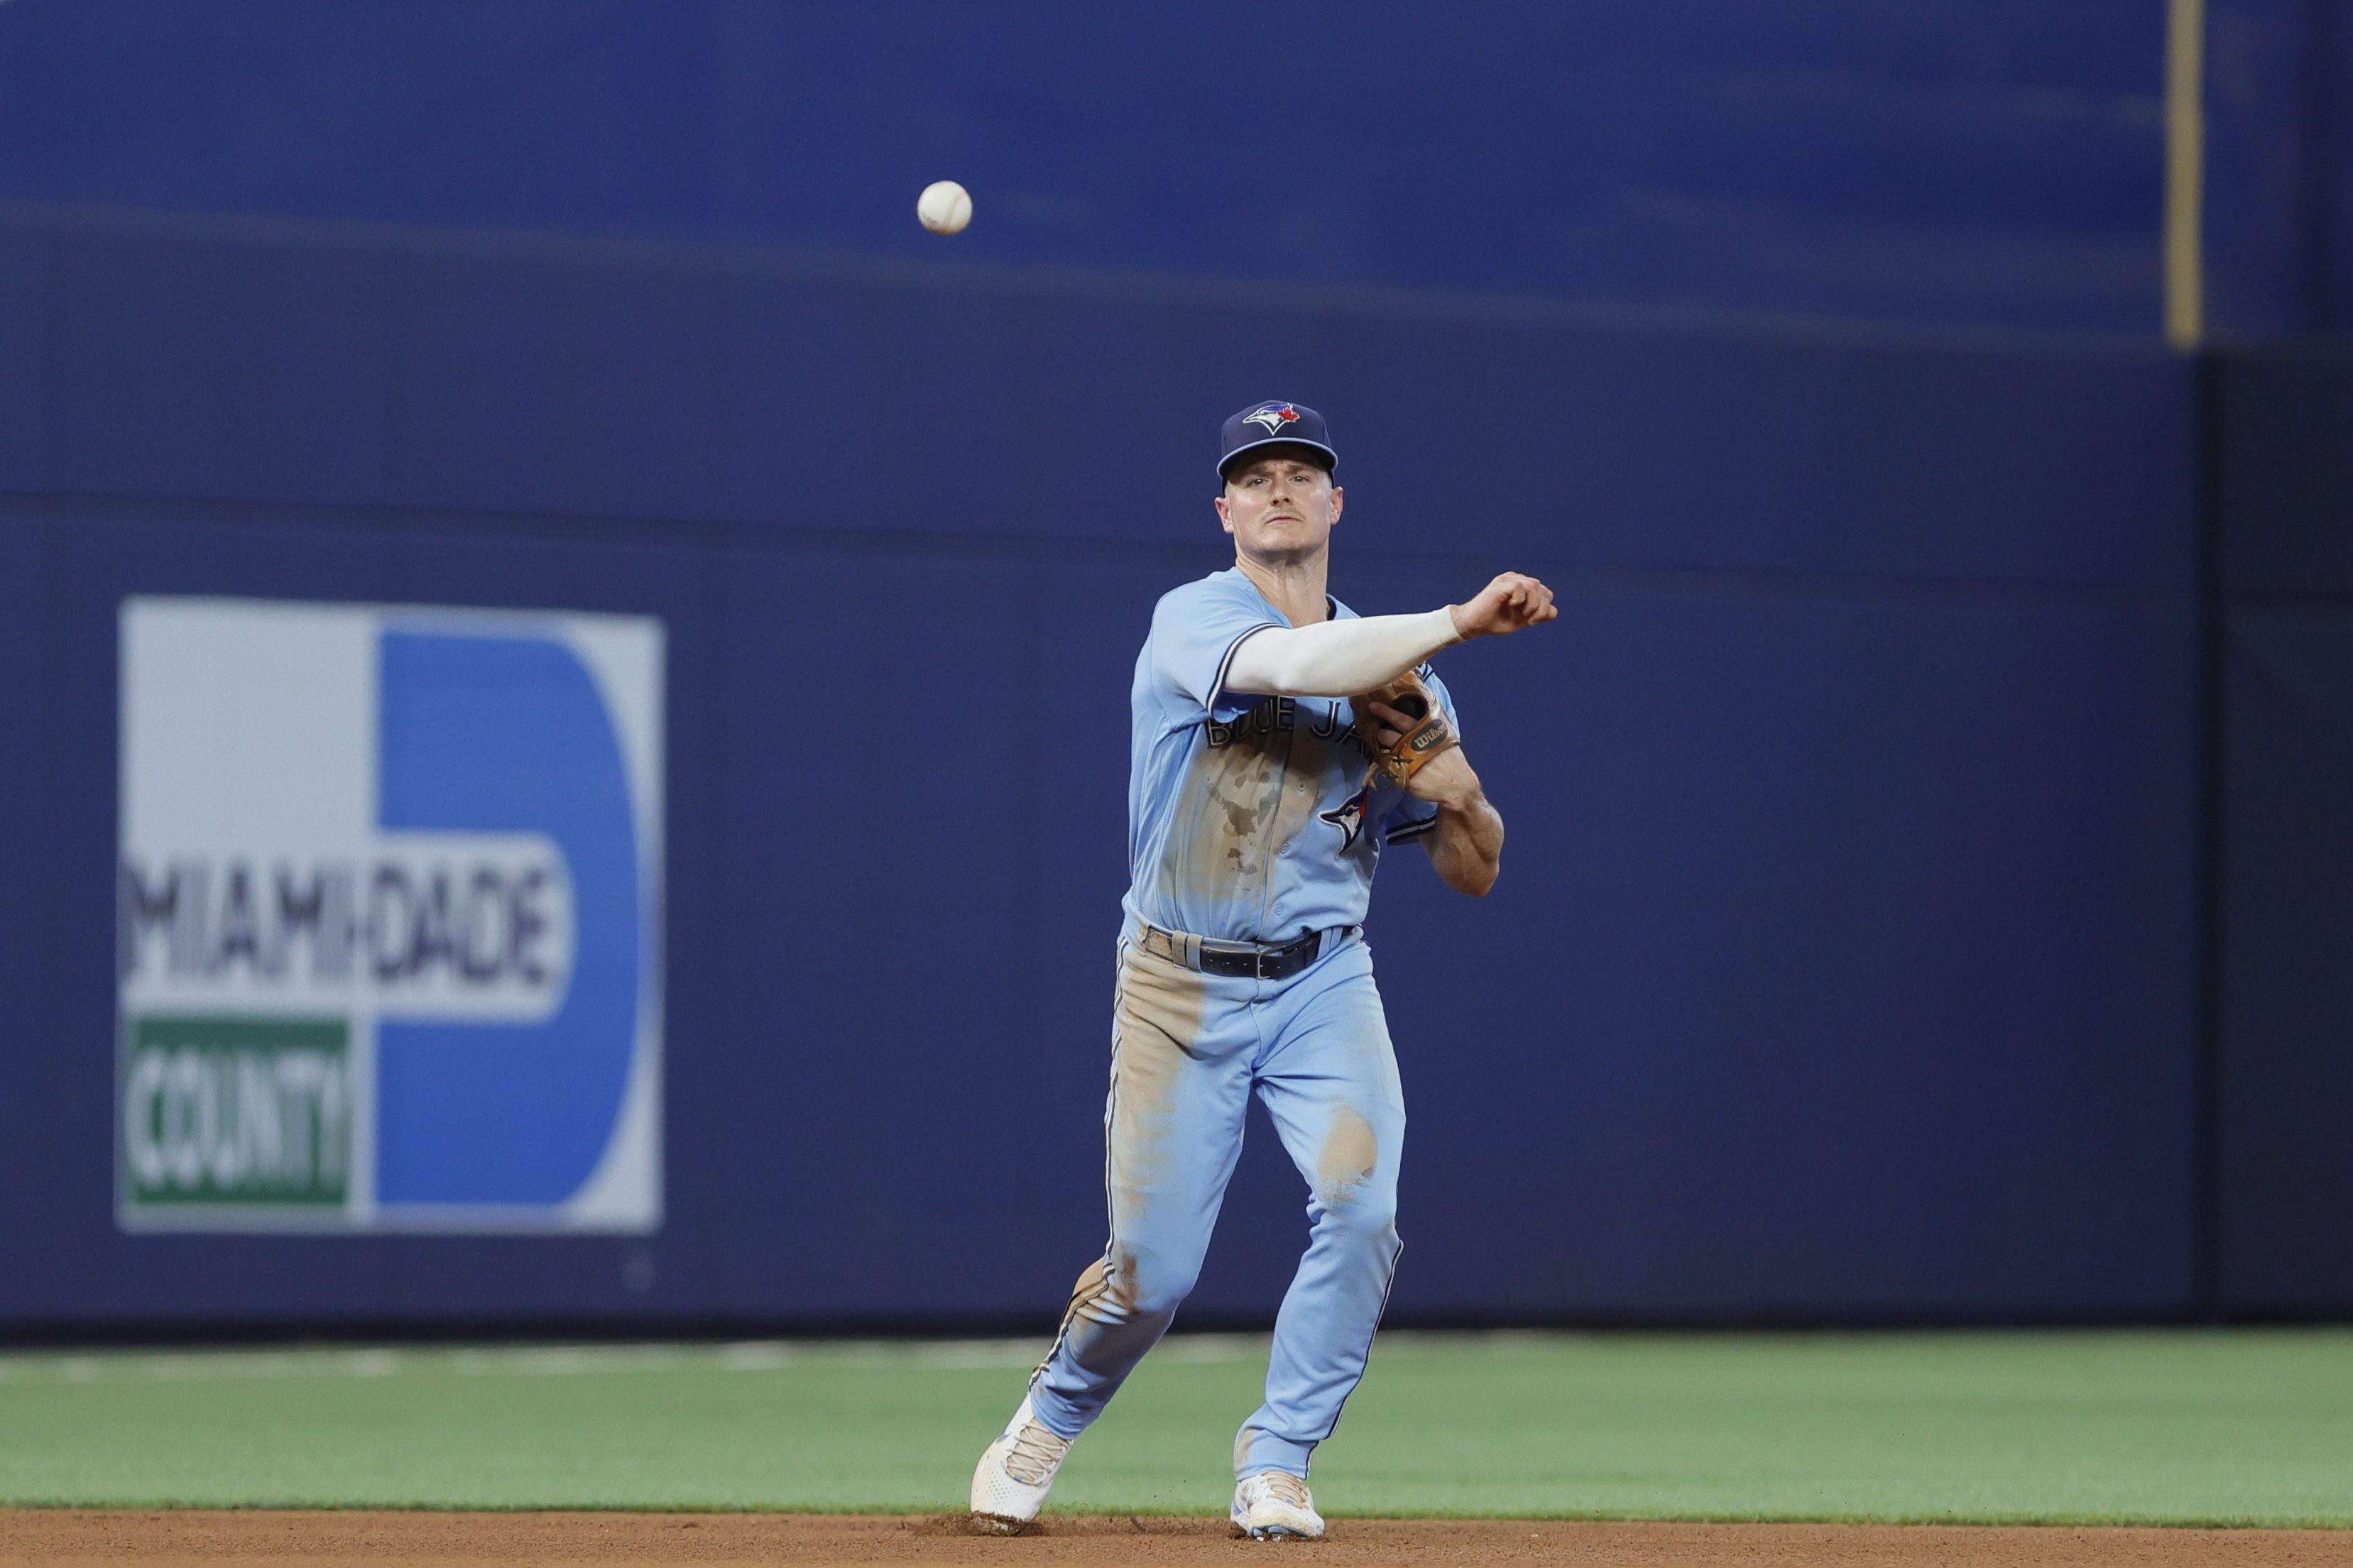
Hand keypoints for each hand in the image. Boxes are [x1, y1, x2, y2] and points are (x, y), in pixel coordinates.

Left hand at [1363, 700, 1481, 806]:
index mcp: (1427, 730)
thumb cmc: (1450, 759)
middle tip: (1384, 736)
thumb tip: (1422, 700)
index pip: (1401, 718)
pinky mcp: (1405, 775)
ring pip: (1384, 750)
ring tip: (1394, 752)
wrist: (1457, 785)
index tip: (1373, 706)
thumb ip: (1431, 721)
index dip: (1385, 711)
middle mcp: (1416, 743)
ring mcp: (1409, 760)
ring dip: (1384, 750)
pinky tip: (1398, 766)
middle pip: (1386, 734)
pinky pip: (1388, 767)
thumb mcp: (1445, 734)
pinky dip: (1389, 766)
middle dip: (1381, 734)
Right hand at [1448, 572, 1557, 639]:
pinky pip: (1520, 587)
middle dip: (1540, 608)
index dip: (1544, 607)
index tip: (1532, 621)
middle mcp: (1515, 579)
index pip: (1544, 592)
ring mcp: (1507, 580)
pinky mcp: (1500, 585)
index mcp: (1521, 586)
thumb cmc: (1494, 621)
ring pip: (1533, 585)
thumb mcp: (1521, 620)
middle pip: (1541, 588)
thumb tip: (1554, 611)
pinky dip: (1520, 600)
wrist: (1472, 625)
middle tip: (1530, 621)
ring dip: (1533, 604)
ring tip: (1523, 615)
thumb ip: (1537, 615)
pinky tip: (1511, 605)